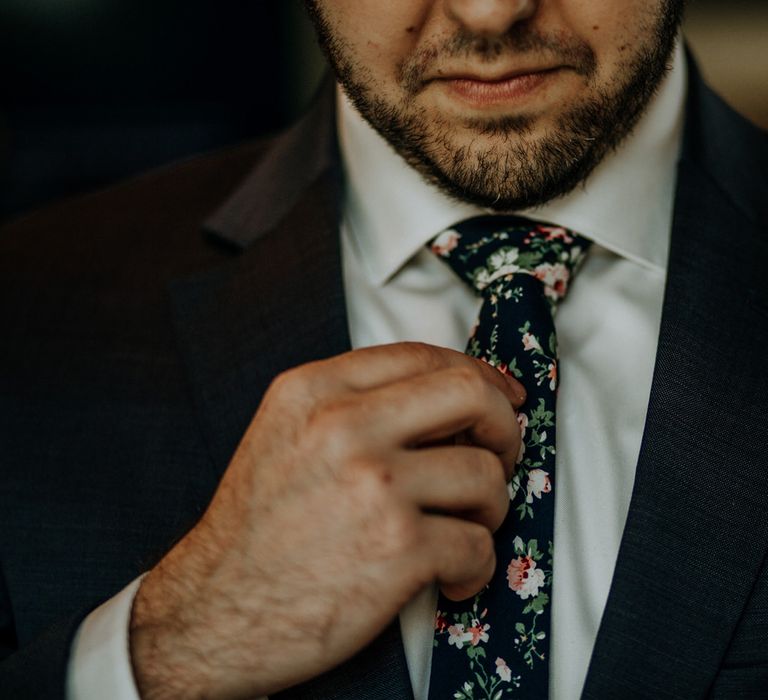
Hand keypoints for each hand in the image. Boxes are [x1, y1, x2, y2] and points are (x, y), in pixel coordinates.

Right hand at [129, 342, 524, 698]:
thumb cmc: (255, 529)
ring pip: (485, 475)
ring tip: (463, 528)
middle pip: (470, 395)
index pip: (423, 356)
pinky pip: (478, 545)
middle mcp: (344, 427)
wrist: (215, 610)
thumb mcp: (285, 433)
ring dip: (490, 508)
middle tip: (500, 456)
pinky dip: (476, 566)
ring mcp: (374, 486)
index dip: (478, 375)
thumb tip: (443, 402)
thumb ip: (354, 404)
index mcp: (316, 391)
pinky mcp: (397, 548)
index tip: (502, 397)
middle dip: (504, 426)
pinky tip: (451, 576)